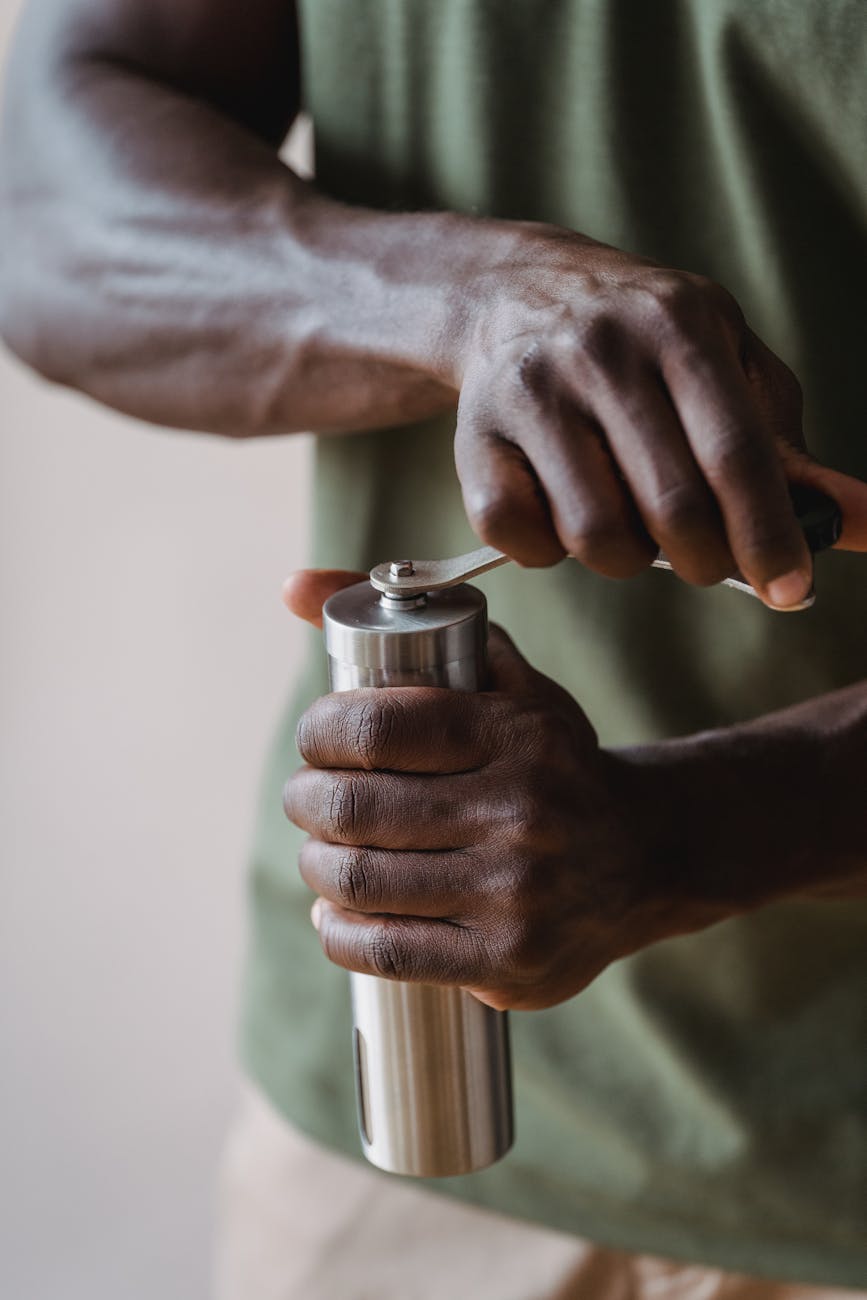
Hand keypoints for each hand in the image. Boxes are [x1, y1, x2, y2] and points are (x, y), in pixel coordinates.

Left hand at [282, 572, 690, 1010]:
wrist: (647, 855)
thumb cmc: (553, 760)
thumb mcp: (504, 677)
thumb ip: (409, 621)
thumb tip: (292, 587)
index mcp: (518, 734)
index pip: (376, 726)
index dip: (320, 732)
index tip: (318, 739)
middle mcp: (522, 813)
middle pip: (354, 807)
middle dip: (307, 799)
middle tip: (308, 797)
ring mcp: (517, 894)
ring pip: (360, 880)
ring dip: (317, 864)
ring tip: (322, 851)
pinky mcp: (509, 962)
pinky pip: (385, 951)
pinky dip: (337, 930)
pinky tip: (336, 911)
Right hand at [453, 225, 866, 607]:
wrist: (515, 291)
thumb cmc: (645, 343)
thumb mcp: (728, 365)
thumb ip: (788, 448)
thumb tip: (859, 525)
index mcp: (681, 326)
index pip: (738, 453)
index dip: (770, 534)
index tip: (792, 589)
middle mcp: (602, 352)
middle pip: (671, 507)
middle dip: (703, 560)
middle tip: (703, 560)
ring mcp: (531, 392)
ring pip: (594, 534)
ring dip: (624, 558)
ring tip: (627, 524)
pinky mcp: (473, 436)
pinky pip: (516, 536)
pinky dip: (546, 552)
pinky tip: (560, 516)